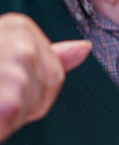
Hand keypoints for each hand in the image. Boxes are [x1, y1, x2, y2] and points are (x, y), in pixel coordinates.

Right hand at [0, 13, 90, 142]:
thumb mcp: (10, 58)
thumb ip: (49, 56)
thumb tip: (85, 48)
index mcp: (21, 28)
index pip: (55, 78)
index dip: (33, 96)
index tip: (6, 90)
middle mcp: (16, 38)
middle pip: (40, 93)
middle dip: (18, 108)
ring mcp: (7, 63)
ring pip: (20, 105)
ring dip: (3, 117)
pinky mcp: (4, 95)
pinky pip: (8, 110)